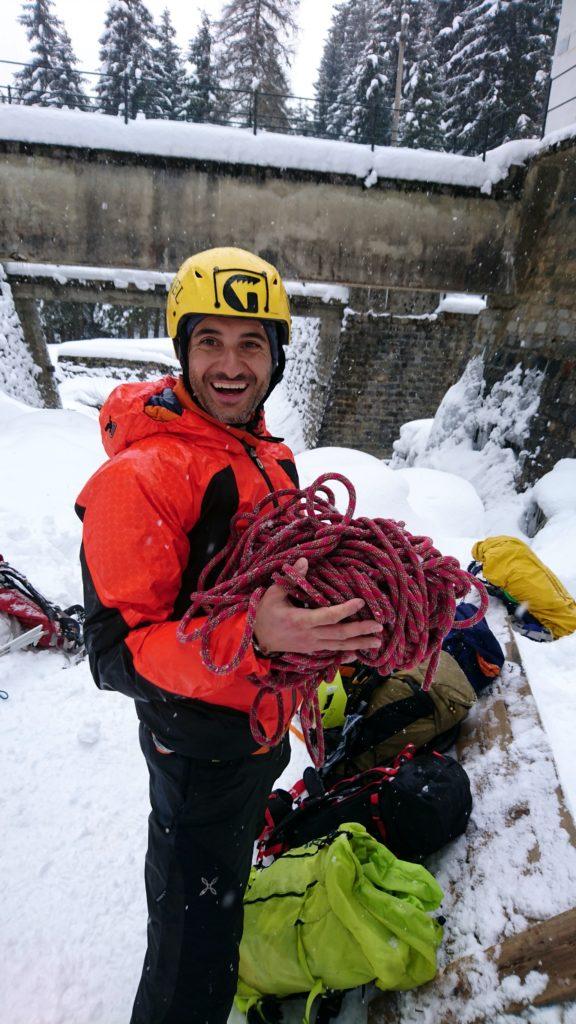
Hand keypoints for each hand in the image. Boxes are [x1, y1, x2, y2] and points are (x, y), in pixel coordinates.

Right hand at [253, 557, 382, 659]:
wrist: (256, 639)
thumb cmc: (265, 613)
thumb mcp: (273, 593)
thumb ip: (291, 579)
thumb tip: (304, 560)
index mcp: (302, 620)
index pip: (329, 615)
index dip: (346, 609)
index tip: (361, 601)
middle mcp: (310, 635)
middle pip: (340, 634)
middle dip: (361, 630)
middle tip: (379, 626)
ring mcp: (312, 645)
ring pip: (339, 646)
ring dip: (359, 644)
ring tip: (377, 642)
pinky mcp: (311, 650)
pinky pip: (331, 653)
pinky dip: (346, 654)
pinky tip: (358, 654)